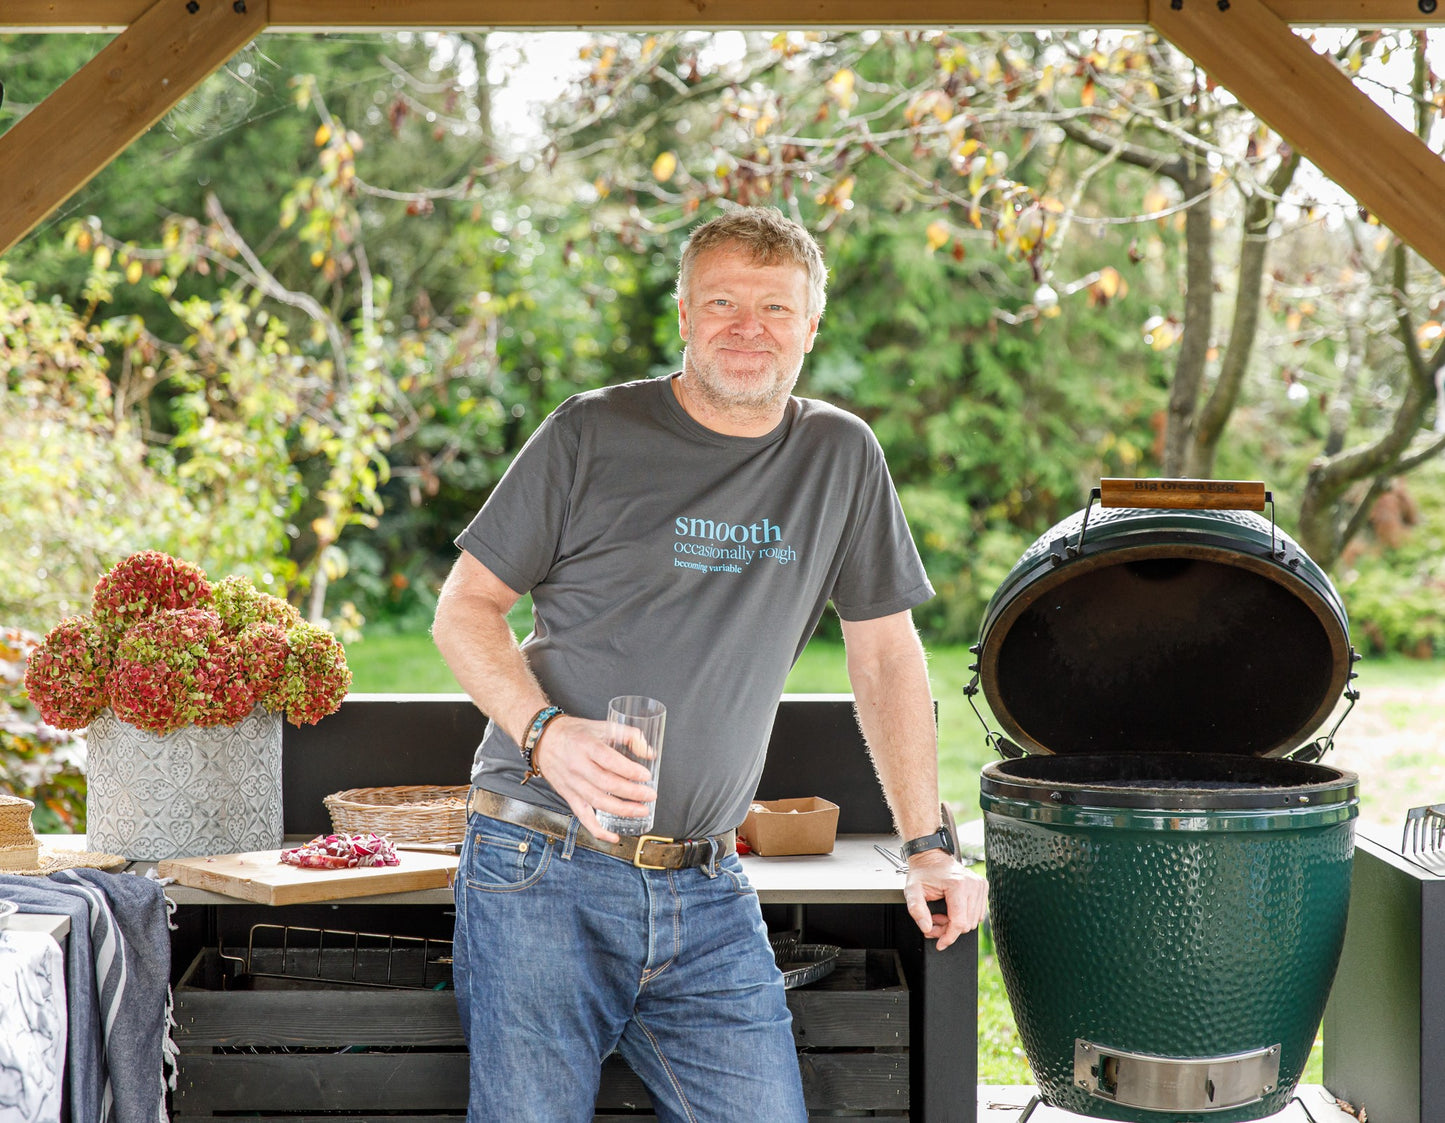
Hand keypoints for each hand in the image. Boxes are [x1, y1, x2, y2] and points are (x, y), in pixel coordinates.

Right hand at [530, 715, 656, 842]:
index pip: (610, 761)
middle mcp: (578, 766)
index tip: (646, 775)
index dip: (630, 770)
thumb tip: (649, 751)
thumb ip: (628, 735)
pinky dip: (597, 830)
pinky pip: (583, 817)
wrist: (543, 740)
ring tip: (642, 811)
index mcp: (586, 745)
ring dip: (622, 810)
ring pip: (598, 802)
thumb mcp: (601, 725)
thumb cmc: (574, 732)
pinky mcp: (569, 796)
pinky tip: (613, 836)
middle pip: (607, 784)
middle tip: (650, 795)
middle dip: (632, 792)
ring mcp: (573, 784)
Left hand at [903, 850, 987, 950]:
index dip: (949, 937)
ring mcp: (980, 885)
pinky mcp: (983, 887)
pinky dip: (964, 917)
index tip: (940, 944)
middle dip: (949, 930)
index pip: (959, 922)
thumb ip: (916, 910)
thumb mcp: (912, 890)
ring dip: (956, 924)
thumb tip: (927, 928)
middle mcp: (973, 884)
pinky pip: (978, 913)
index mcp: (958, 884)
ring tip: (940, 914)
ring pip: (974, 921)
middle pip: (966, 924)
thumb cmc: (923, 873)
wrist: (931, 857)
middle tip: (933, 922)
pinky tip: (951, 910)